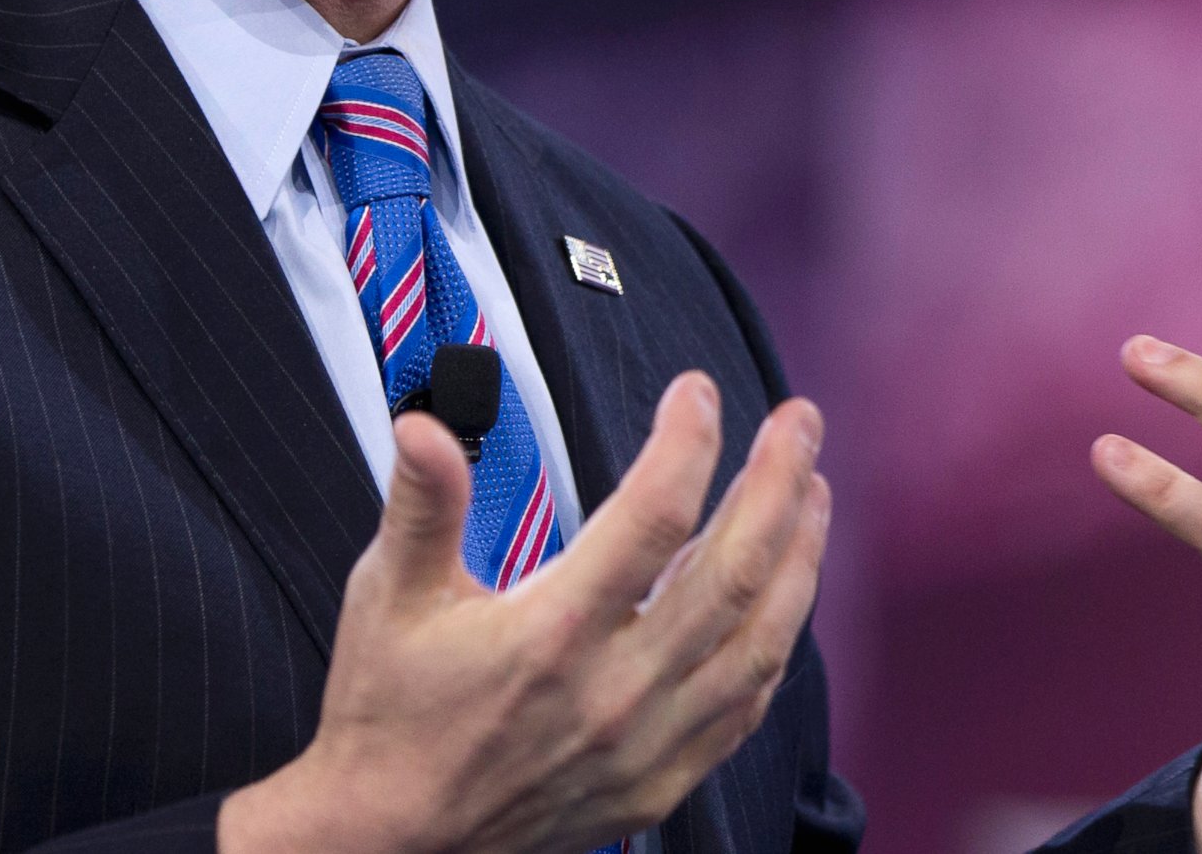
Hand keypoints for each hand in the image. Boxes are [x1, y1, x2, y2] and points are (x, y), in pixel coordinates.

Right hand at [219, 373, 832, 853]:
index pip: (652, 518)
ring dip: (798, 558)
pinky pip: (745, 706)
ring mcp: (646, 745)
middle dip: (777, 484)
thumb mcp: (389, 595)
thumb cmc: (389, 712)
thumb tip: (423, 426)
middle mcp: (613, 692)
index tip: (695, 392)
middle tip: (800, 422)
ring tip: (812, 491)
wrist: (389, 840)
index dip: (687, 443)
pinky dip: (776, 641)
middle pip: (733, 573)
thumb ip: (423, 502)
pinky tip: (785, 597)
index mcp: (551, 635)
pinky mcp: (659, 783)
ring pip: (759, 642)